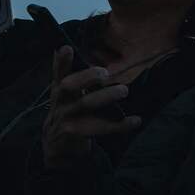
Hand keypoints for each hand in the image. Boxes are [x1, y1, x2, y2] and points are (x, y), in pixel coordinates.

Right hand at [41, 47, 139, 167]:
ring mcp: (66, 118)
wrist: (58, 146)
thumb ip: (69, 74)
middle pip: (69, 87)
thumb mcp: (66, 94)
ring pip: (85, 105)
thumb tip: (65, 48)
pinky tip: (136, 120)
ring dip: (105, 97)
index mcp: (60, 89)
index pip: (59, 72)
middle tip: (105, 72)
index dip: (61, 61)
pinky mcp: (76, 133)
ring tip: (124, 90)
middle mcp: (61, 102)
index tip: (66, 47)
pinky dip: (119, 125)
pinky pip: (100, 128)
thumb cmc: (68, 111)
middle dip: (86, 77)